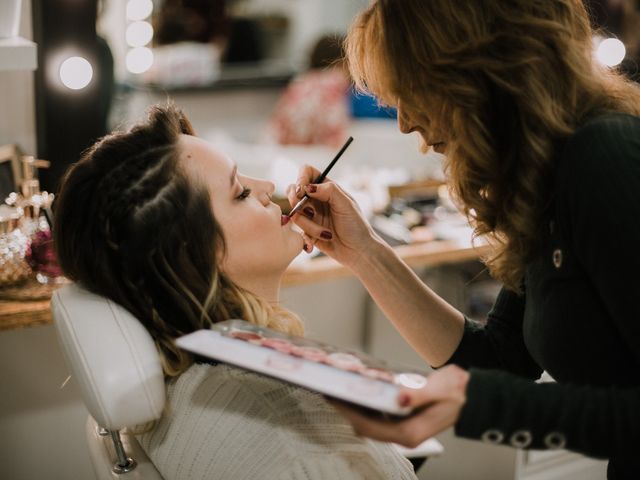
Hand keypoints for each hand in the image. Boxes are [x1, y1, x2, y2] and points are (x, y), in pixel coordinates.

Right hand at [287, 164, 378, 268]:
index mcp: (327, 189)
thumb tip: (308, 187)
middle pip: (294, 191)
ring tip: (326, 233)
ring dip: (309, 225)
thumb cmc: (357, 226)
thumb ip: (329, 191)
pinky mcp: (307, 231)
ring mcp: (310, 215)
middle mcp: (316, 200)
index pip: (307, 172)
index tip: (302, 190)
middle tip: (309, 211)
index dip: (301, 178)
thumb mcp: (346, 205)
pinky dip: (307, 237)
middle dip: (296, 201)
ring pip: (295, 213)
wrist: (358, 252)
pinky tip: (316, 243)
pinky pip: (297, 231)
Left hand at [330, 365, 469, 447]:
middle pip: (365, 426)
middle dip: (346, 410)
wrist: (473, 395)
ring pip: (369, 423)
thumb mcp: (441, 389)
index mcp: (410, 432)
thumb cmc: (459, 391)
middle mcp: (404, 435)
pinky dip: (365, 405)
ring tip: (340, 388)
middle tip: (329, 389)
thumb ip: (419, 395)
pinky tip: (360, 390)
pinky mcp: (404, 422)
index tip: (333, 397)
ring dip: (354, 408)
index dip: (348, 413)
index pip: (369, 426)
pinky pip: (377, 417)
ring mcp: (403, 430)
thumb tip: (400, 399)